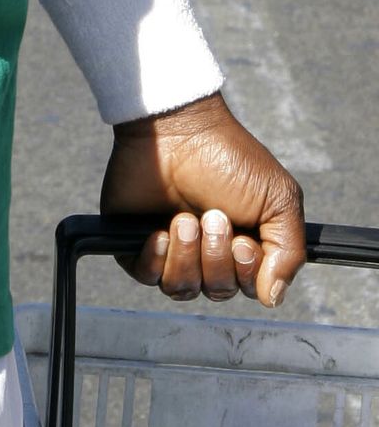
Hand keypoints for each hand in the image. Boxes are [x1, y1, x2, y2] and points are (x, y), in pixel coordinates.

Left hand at [101, 91, 305, 308]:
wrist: (178, 127)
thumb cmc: (230, 157)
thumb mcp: (279, 199)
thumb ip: (290, 252)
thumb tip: (272, 298)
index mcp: (241, 247)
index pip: (248, 289)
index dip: (246, 273)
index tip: (243, 241)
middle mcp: (206, 253)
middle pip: (217, 290)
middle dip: (216, 256)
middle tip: (212, 216)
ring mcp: (171, 248)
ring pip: (182, 288)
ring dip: (187, 256)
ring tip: (184, 218)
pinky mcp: (136, 241)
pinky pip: (146, 276)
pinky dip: (155, 259)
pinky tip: (160, 232)